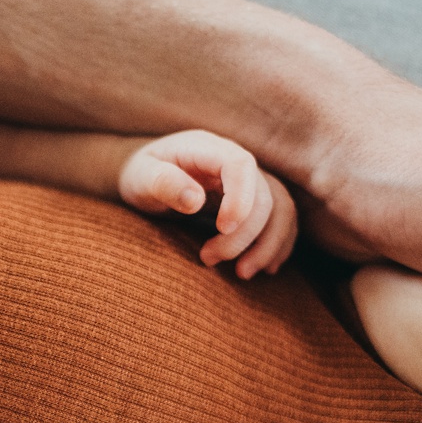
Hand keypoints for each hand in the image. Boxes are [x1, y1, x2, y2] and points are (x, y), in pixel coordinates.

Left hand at [116, 131, 300, 277]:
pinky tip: (266, 268)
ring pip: (281, 208)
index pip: (241, 165)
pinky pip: (281, 219)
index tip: (222, 229)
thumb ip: (162, 183)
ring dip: (269, 244)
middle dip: (245, 234)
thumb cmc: (141, 175)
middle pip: (263, 194)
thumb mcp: (140, 177)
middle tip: (209, 260)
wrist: (148, 177)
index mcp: (208, 148)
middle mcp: (235, 161)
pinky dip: (278, 244)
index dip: (240, 199)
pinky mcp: (252, 201)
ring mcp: (248, 181)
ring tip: (243, 274)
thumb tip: (195, 199)